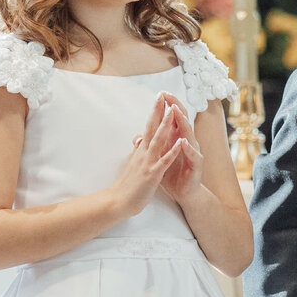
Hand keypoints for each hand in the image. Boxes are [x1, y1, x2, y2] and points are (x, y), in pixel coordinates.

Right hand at [109, 93, 184, 219]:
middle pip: (151, 128)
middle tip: (163, 95)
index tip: (159, 98)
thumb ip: (138, 151)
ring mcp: (148, 162)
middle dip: (158, 111)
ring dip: (165, 125)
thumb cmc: (127, 184)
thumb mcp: (133, 163)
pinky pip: (164, 161)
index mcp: (141, 150)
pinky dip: (172, 151)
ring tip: (172, 111)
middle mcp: (144, 153)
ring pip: (158, 140)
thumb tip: (139, 139)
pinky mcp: (152, 174)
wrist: (118, 201)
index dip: (154, 112)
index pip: (148, 127)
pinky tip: (179, 143)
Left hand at [157, 94, 203, 204]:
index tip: (160, 94)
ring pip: (189, 134)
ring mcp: (193, 153)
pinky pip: (193, 155)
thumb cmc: (172, 174)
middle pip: (183, 121)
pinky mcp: (196, 166)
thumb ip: (152, 147)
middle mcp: (187, 142)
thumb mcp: (158, 158)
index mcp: (177, 139)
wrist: (184, 193)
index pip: (173, 119)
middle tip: (169, 95)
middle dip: (176, 107)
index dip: (167, 106)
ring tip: (176, 112)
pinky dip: (187, 148)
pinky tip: (183, 142)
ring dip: (182, 123)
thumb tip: (139, 137)